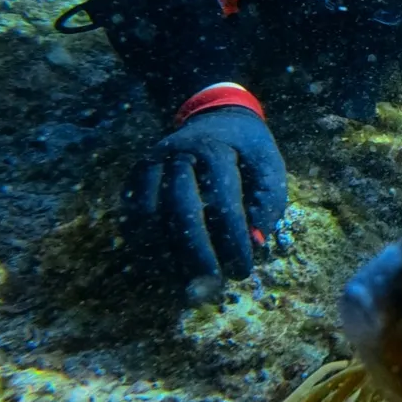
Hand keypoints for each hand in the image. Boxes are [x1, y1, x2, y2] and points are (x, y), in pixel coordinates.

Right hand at [122, 106, 286, 295]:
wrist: (215, 116)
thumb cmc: (246, 149)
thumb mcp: (270, 166)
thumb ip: (267, 202)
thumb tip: (255, 242)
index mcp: (216, 149)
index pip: (223, 201)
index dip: (233, 240)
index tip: (243, 270)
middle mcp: (177, 154)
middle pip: (179, 208)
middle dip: (195, 252)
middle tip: (210, 284)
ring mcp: (150, 164)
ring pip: (147, 215)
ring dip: (163, 256)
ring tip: (184, 285)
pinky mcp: (135, 177)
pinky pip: (131, 216)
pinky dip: (142, 247)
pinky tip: (161, 270)